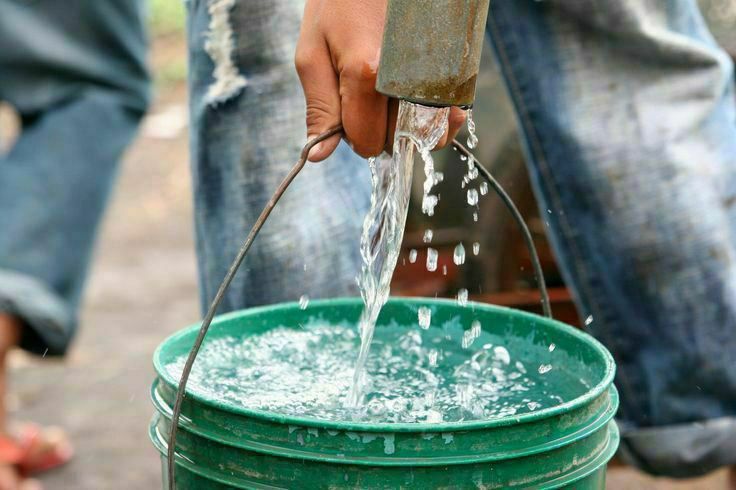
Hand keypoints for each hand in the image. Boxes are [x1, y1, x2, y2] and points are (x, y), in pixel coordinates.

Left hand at [295, 0, 465, 161]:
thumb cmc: (340, 4)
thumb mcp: (313, 52)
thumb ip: (319, 107)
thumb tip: (319, 156)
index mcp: (366, 74)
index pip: (366, 142)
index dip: (354, 137)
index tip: (349, 114)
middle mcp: (406, 77)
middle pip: (398, 141)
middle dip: (381, 131)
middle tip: (368, 97)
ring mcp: (436, 72)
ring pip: (431, 134)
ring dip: (412, 129)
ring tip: (394, 100)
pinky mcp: (456, 66)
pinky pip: (453, 113)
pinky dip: (437, 116)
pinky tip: (419, 98)